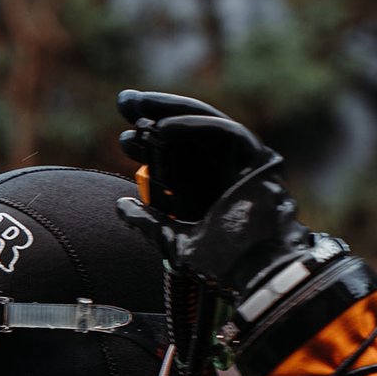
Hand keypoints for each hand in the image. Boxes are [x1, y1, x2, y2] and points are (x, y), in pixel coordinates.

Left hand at [114, 88, 310, 297]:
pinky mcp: (256, 157)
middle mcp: (219, 170)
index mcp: (202, 189)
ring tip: (139, 107)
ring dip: (170, 112)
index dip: (146, 143)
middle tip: (125, 102)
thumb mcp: (173, 239)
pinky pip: (224, 131)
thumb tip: (119, 205)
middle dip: (153, 115)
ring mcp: (238, 162)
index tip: (124, 136)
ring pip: (204, 124)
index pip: (172, 156)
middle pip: (184, 134)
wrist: (256, 273)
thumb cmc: (221, 263)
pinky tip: (164, 127)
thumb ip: (148, 221)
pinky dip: (194, 126)